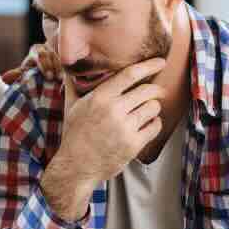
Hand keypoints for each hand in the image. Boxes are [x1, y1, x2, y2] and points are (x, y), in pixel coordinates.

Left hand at [2, 44, 61, 83]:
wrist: (42, 64)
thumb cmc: (31, 69)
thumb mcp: (23, 71)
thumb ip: (15, 74)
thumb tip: (3, 78)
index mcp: (35, 51)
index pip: (40, 56)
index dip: (44, 66)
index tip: (47, 76)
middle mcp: (45, 48)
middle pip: (49, 55)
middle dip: (51, 67)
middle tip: (52, 78)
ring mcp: (54, 50)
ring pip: (57, 57)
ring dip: (59, 69)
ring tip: (59, 79)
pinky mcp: (60, 55)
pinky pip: (63, 60)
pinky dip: (63, 68)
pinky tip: (64, 77)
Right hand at [40, 57, 165, 216]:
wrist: (76, 166)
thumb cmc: (74, 134)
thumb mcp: (71, 107)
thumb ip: (73, 85)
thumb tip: (68, 68)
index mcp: (100, 98)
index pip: (130, 74)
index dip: (149, 66)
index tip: (160, 62)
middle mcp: (114, 110)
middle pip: (147, 90)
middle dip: (156, 89)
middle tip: (157, 91)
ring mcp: (125, 128)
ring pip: (153, 108)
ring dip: (153, 107)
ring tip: (147, 110)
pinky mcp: (134, 144)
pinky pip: (155, 126)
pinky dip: (154, 123)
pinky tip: (147, 124)